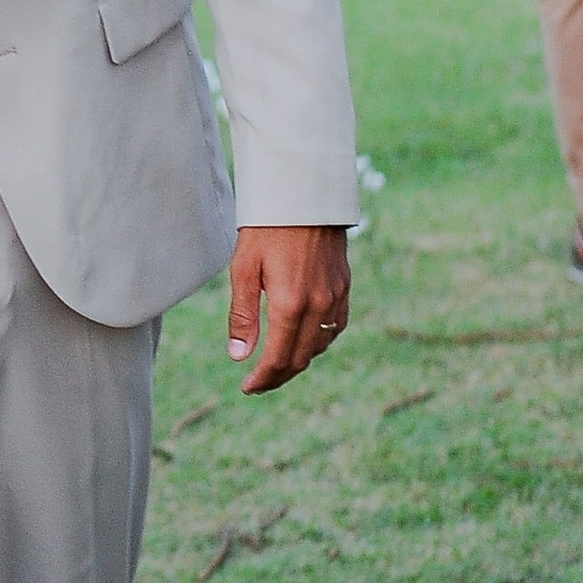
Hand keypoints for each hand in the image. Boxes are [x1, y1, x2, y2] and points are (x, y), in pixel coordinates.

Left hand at [227, 225, 349, 392]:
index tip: (247, 387)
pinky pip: (336, 326)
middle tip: (258, 383)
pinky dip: (319, 342)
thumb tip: (239, 357)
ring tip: (276, 365)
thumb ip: (242, 315)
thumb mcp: (244, 268)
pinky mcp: (344, 286)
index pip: (279, 357)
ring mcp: (335, 296)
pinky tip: (304, 341)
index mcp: (290, 303)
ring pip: (320, 345)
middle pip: (301, 358)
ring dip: (299, 360)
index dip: (263, 378)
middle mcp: (318, 304)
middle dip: (279, 376)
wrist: (304, 194)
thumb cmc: (266, 228)